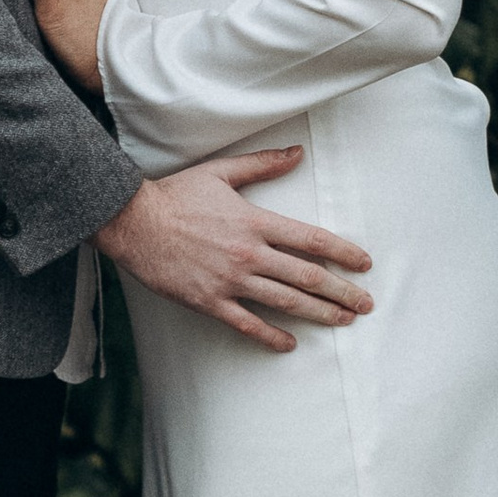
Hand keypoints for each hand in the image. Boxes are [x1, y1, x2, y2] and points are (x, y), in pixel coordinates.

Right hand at [95, 151, 374, 352]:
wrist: (132, 222)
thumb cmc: (175, 195)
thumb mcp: (221, 171)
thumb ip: (263, 164)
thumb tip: (298, 152)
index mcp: (255, 221)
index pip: (312, 239)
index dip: (343, 253)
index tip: (364, 264)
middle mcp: (249, 253)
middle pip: (307, 277)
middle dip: (342, 292)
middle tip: (366, 304)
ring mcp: (229, 280)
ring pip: (285, 303)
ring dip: (319, 314)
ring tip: (344, 321)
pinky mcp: (208, 302)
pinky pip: (246, 324)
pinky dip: (271, 336)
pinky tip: (290, 344)